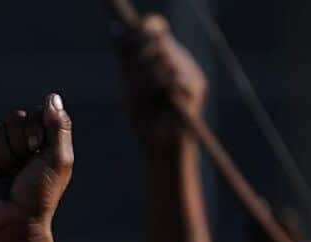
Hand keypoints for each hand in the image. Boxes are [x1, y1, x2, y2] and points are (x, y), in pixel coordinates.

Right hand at [0, 94, 72, 236]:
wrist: (14, 220)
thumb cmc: (40, 193)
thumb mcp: (59, 159)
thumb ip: (59, 126)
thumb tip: (52, 96)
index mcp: (43, 138)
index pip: (34, 112)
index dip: (33, 129)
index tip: (36, 149)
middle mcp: (21, 140)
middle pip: (14, 117)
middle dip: (17, 145)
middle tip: (22, 167)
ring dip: (1, 154)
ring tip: (7, 173)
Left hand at [114, 14, 206, 150]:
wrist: (161, 147)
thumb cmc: (145, 119)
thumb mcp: (131, 86)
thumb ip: (127, 58)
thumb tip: (114, 28)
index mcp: (164, 56)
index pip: (155, 26)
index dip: (143, 27)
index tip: (130, 37)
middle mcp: (180, 60)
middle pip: (158, 38)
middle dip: (141, 55)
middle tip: (135, 77)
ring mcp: (190, 72)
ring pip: (164, 57)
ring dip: (148, 77)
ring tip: (147, 96)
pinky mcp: (195, 86)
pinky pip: (173, 77)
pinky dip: (160, 90)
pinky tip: (159, 102)